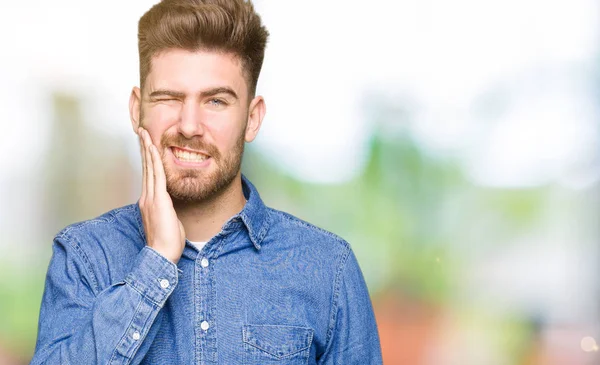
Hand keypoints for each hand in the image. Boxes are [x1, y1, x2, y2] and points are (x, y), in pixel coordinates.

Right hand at [137, 128, 185, 263]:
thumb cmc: (167, 243)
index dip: (147, 159)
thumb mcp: (169, 221)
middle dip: (144, 148)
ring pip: (149, 168)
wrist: (162, 255)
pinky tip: (153, 148)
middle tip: (142, 132)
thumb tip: (171, 206)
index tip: (146, 145)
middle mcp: (147, 197)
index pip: (148, 175)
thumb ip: (168, 211)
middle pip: (145, 167)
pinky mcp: (158, 199)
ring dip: (147, 149)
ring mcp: (151, 197)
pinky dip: (154, 160)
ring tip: (145, 134)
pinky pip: (156, 175)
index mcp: (149, 202)